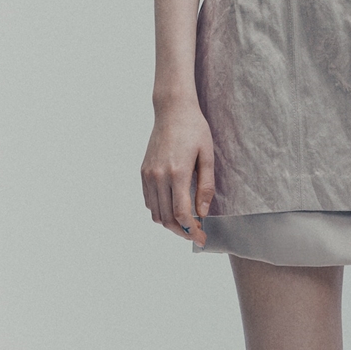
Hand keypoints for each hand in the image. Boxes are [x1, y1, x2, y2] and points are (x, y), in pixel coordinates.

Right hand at [141, 101, 214, 246]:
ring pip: (155, 213)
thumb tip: (202, 213)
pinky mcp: (143, 172)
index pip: (181, 214)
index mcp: (177, 173)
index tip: (202, 238)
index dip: (192, 231)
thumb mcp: (207, 156)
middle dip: (182, 233)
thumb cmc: (194, 130)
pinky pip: (149, 201)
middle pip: (166, 219)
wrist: (172, 110)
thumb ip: (205, 187)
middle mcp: (158, 176)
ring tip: (187, 225)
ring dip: (170, 224)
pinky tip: (173, 209)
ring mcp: (148, 175)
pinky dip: (160, 211)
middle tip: (196, 237)